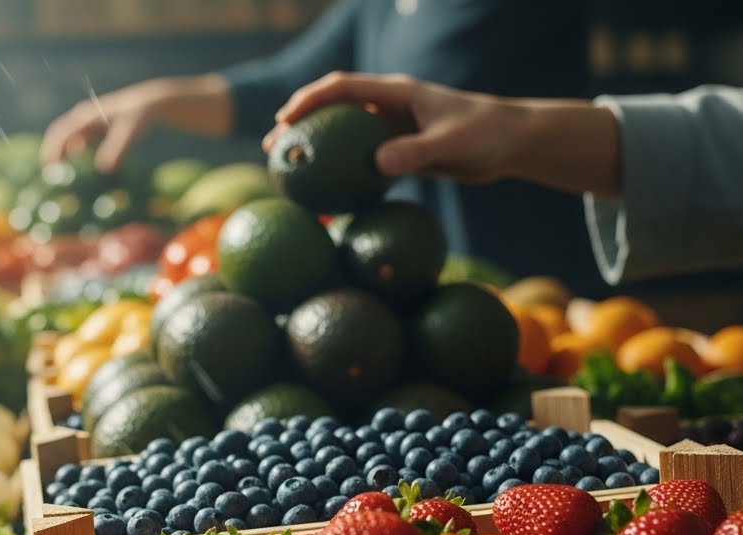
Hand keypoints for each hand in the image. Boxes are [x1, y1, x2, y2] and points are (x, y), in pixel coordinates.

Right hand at [41, 81, 158, 172]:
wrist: (149, 103)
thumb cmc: (137, 117)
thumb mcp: (128, 133)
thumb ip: (116, 149)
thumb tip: (103, 168)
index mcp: (85, 116)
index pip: (60, 132)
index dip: (52, 149)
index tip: (49, 166)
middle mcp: (83, 117)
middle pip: (59, 133)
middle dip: (52, 150)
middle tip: (48, 171)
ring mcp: (89, 121)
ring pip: (68, 136)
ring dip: (61, 151)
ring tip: (58, 169)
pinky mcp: (96, 126)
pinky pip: (79, 139)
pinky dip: (73, 150)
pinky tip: (78, 160)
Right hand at [262, 72, 524, 183]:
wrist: (512, 143)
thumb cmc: (486, 134)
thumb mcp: (450, 143)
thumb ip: (414, 152)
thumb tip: (375, 166)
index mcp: (397, 92)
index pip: (343, 88)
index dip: (309, 100)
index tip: (285, 119)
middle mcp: (390, 107)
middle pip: (333, 109)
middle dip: (299, 124)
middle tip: (272, 147)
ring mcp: (392, 129)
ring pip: (343, 136)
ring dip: (315, 150)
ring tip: (287, 171)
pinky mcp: (399, 151)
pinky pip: (361, 161)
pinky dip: (340, 174)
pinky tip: (325, 197)